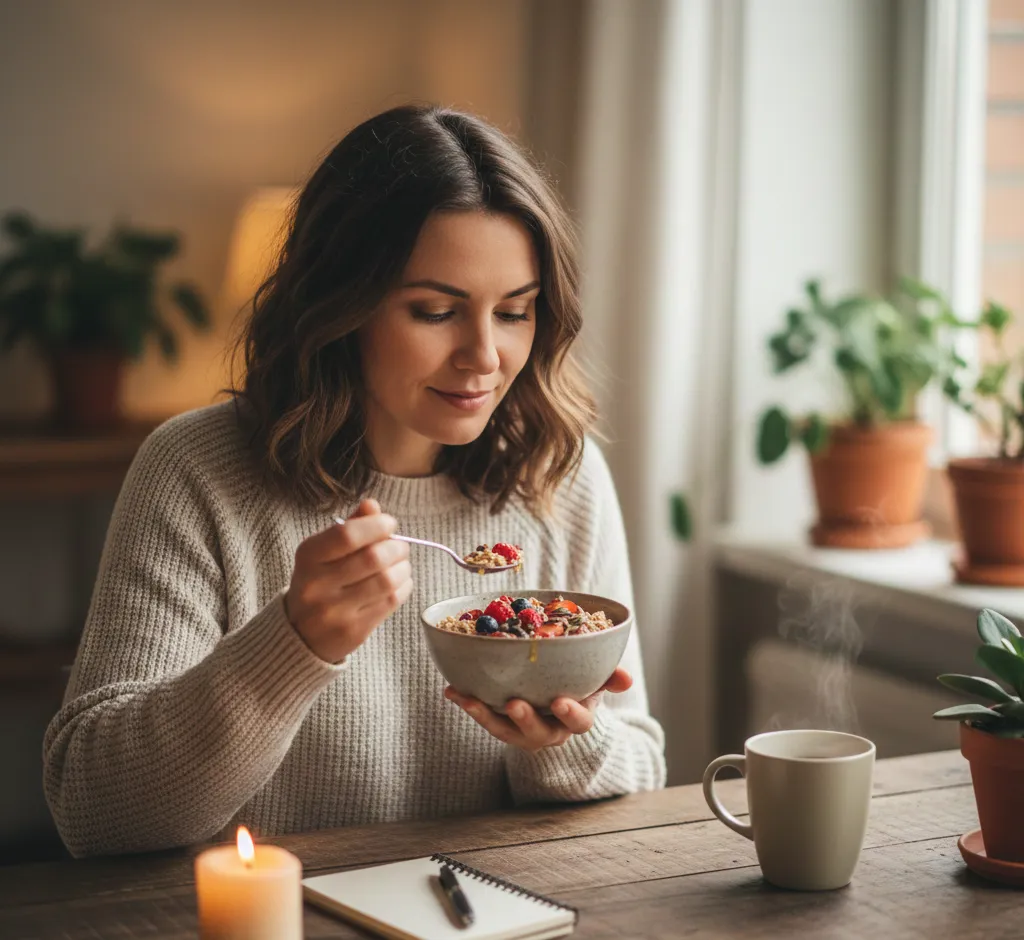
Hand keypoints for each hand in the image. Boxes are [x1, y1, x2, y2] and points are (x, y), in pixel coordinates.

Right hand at [284, 498, 411, 662]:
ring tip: (402, 565)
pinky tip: (399, 582)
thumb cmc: (318, 583)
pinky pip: (390, 602)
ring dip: (403, 568)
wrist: (300, 634)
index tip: (389, 523)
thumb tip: (372, 506)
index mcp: (308, 557)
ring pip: (386, 581)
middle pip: (373, 558)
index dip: (376, 525)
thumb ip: (348, 528)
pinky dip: (403, 587)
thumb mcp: (322, 553)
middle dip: (396, 547)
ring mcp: (334, 611)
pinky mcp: (353, 631)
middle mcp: (317, 585)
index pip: (347, 535)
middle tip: (401, 546)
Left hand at [444, 668, 632, 751]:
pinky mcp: (500, 723)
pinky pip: (484, 716)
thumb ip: (611, 677)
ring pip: (503, 730)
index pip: (578, 722)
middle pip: (537, 733)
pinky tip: (452, 688)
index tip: (560, 702)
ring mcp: (521, 731)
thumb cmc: (580, 684)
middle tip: (514, 704)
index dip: (570, 714)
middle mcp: (548, 731)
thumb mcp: (598, 680)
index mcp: (575, 720)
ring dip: (484, 714)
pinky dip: (467, 703)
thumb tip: (626, 679)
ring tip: (467, 699)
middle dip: (524, 721)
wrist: (557, 696)